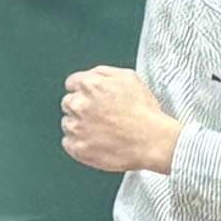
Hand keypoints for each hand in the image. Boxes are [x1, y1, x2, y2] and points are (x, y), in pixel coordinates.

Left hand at [59, 66, 182, 175]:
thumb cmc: (144, 111)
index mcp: (89, 85)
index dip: (84, 91)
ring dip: (79, 126)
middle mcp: (78, 104)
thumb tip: (91, 75)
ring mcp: (76, 127)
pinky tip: (96, 142)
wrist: (152, 140)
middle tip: (100, 116)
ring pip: (68, 124)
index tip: (91, 98)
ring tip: (101, 130)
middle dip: (81, 108)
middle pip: (68, 103)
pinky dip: (79, 143)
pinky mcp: (78, 148)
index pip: (72, 83)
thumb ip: (103, 73)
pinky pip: (68, 143)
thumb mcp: (129, 78)